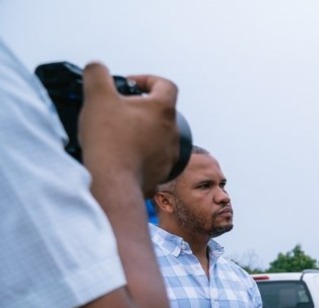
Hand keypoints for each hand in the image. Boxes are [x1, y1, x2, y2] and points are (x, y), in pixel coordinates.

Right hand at [79, 66, 179, 196]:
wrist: (113, 181)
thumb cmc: (109, 139)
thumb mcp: (97, 95)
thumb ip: (97, 73)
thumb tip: (97, 68)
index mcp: (163, 110)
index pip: (166, 85)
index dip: (147, 79)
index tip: (130, 85)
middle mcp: (172, 132)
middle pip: (161, 111)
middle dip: (140, 106)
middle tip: (117, 109)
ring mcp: (170, 154)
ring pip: (157, 135)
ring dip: (140, 130)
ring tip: (117, 132)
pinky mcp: (162, 172)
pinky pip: (153, 156)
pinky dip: (139, 151)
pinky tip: (121, 153)